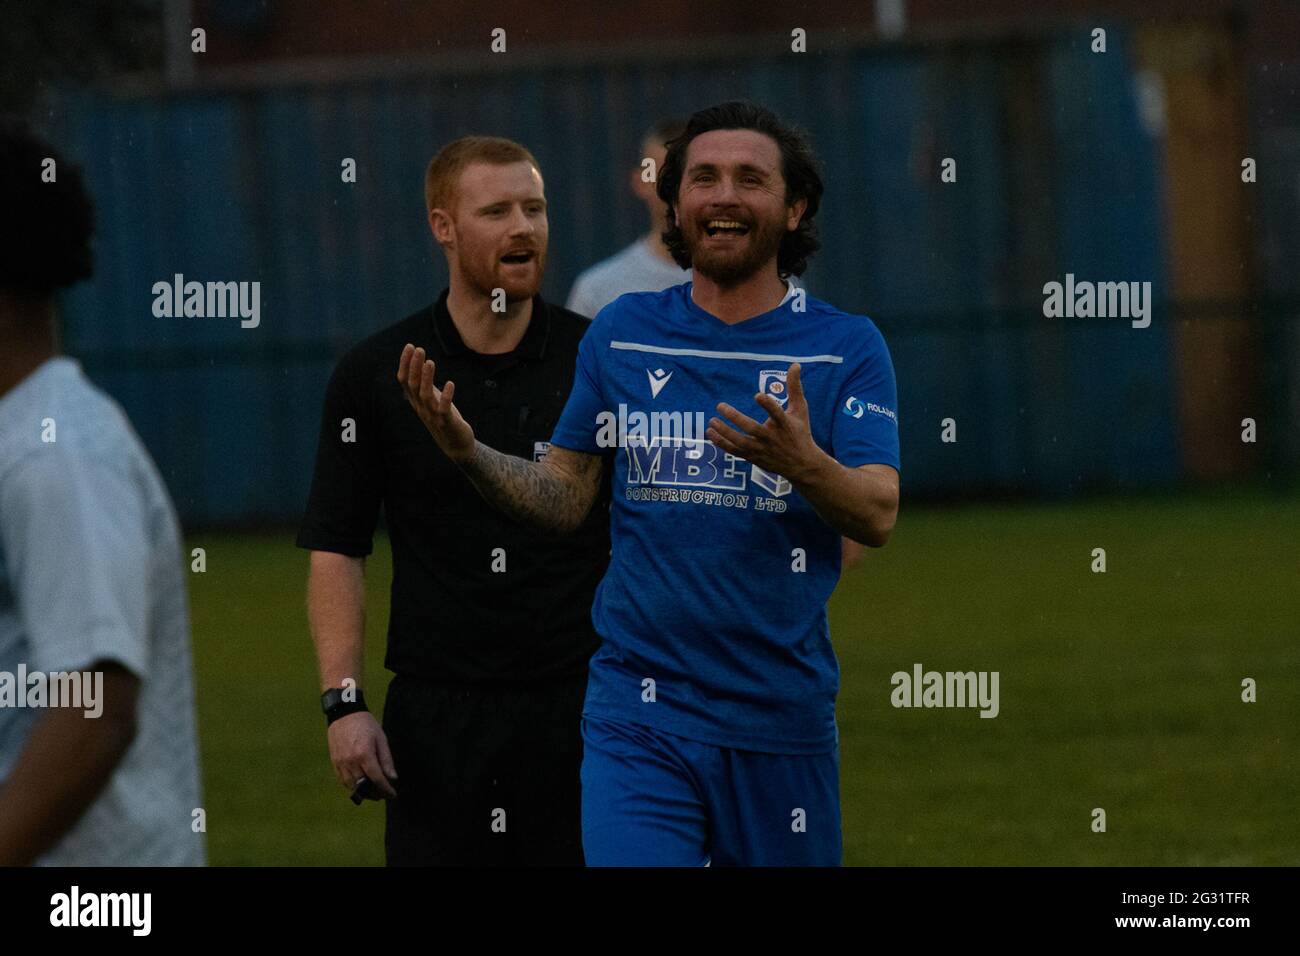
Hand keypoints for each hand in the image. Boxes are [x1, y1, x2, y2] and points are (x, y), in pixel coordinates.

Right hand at [327, 711, 396, 799]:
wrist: (344, 713)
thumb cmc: (366, 724)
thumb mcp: (381, 739)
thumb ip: (386, 760)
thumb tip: (392, 778)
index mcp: (364, 754)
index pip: (377, 779)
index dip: (386, 789)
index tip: (393, 795)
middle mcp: (351, 761)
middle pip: (364, 786)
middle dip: (376, 793)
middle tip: (384, 794)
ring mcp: (341, 763)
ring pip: (352, 786)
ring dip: (363, 793)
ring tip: (373, 792)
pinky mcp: (334, 762)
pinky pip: (343, 781)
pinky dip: (352, 786)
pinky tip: (360, 786)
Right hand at [397, 344, 475, 462]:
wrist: (456, 445)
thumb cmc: (443, 418)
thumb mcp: (432, 398)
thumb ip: (426, 383)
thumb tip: (421, 361)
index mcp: (416, 401)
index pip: (404, 380)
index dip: (405, 363)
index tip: (409, 346)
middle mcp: (421, 408)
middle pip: (413, 385)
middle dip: (414, 366)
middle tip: (419, 349)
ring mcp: (433, 416)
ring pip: (425, 395)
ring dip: (427, 378)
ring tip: (430, 362)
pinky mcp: (447, 422)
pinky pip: (444, 409)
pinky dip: (447, 396)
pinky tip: (451, 384)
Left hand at [707, 363, 824, 482]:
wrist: (801, 464)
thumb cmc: (800, 432)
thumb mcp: (800, 409)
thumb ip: (794, 387)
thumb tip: (795, 364)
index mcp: (784, 424)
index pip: (777, 414)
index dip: (768, 405)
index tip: (757, 395)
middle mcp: (772, 438)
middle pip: (752, 429)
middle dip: (736, 418)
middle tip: (720, 405)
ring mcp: (762, 449)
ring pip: (740, 442)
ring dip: (724, 432)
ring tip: (712, 421)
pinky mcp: (754, 457)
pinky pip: (735, 451)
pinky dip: (722, 443)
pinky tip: (710, 433)